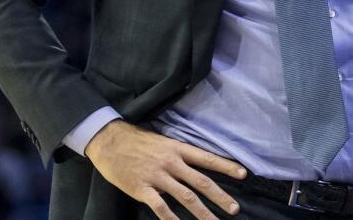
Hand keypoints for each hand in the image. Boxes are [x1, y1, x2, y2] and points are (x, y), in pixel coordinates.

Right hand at [84, 120, 246, 219]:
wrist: (108, 140)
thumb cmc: (136, 140)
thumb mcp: (162, 141)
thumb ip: (179, 154)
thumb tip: (197, 165)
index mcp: (177, 149)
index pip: (207, 158)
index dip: (226, 167)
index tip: (244, 174)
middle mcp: (171, 163)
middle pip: (201, 182)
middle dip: (220, 197)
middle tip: (234, 209)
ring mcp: (157, 176)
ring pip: (186, 198)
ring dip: (203, 213)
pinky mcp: (142, 189)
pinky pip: (161, 208)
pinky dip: (172, 219)